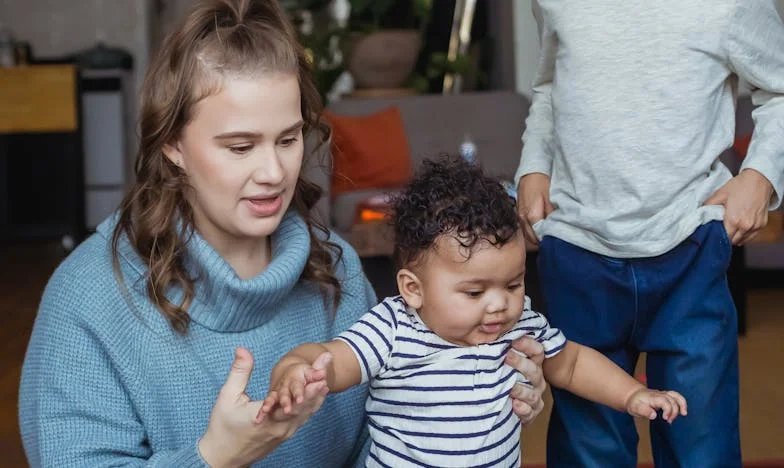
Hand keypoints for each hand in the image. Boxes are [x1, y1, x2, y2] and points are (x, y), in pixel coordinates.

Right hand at [198, 348, 328, 467]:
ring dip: (316, 397)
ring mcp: (284, 433)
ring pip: (306, 413)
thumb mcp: (227, 396)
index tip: (320, 372)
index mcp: (267, 418)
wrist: (223, 458)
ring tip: (325, 380)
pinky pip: (302, 419)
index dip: (309, 386)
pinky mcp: (284, 436)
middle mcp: (280, 427)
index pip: (294, 401)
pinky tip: (316, 396)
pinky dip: (310, 406)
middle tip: (325, 370)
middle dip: (316, 387)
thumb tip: (243, 349)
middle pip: (305, 406)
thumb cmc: (222, 427)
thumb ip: (239, 372)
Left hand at [505, 336, 545, 424]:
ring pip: (532, 393)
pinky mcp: (530, 412)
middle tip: (507, 357)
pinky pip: (530, 412)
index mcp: (532, 364)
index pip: (536, 351)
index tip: (514, 340)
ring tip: (511, 388)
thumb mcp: (502, 362)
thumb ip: (500, 351)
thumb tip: (484, 335)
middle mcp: (536, 379)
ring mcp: (534, 396)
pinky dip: (523, 409)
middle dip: (521, 363)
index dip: (527, 344)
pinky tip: (515, 405)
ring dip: (521, 390)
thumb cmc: (503, 377)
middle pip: (534, 370)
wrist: (506, 404)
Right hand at [517, 173, 553, 246]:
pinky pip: (524, 229)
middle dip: (541, 241)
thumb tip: (556, 229)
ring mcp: (519, 218)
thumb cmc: (541, 183)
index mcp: (531, 216)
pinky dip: (531, 231)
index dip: (547, 240)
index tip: (555, 240)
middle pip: (532, 239)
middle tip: (552, 239)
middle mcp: (522, 219)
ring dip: (536, 237)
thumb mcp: (551, 198)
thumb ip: (553, 215)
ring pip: (527, 235)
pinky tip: (539, 228)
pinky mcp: (518, 215)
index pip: (539, 237)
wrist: (530, 173)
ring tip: (546, 234)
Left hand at [625, 387, 687, 423]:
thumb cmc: (635, 403)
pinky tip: (682, 411)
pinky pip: (676, 396)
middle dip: (673, 412)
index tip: (665, 418)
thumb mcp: (635, 408)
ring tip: (684, 414)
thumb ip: (644, 411)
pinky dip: (682, 402)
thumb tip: (654, 415)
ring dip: (682, 404)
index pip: (664, 401)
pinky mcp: (666, 395)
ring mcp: (663, 394)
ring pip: (676, 396)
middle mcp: (659, 394)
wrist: (633, 396)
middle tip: (669, 421)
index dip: (668, 410)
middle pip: (672, 400)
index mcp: (652, 397)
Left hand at [704, 169, 773, 244]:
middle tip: (721, 229)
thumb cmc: (740, 185)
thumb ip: (708, 205)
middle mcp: (746, 226)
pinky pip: (752, 236)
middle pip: (733, 241)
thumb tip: (699, 212)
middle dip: (726, 237)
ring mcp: (756, 226)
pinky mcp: (762, 224)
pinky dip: (745, 235)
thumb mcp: (720, 194)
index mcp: (734, 220)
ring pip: (743, 240)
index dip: (718, 236)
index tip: (714, 232)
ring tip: (730, 228)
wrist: (759, 179)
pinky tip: (739, 228)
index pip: (724, 238)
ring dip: (736, 237)